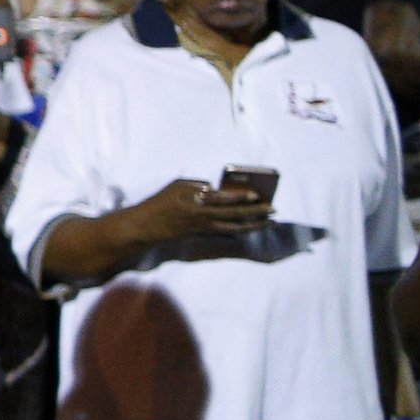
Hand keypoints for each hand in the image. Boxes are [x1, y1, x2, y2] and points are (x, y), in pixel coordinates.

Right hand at [130, 176, 271, 244]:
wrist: (146, 226)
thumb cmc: (161, 202)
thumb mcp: (178, 185)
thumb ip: (198, 185)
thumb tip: (216, 189)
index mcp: (195, 200)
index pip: (223, 199)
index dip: (241, 197)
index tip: (257, 195)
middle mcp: (202, 215)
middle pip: (233, 214)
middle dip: (255, 213)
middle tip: (273, 210)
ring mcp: (203, 227)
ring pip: (233, 227)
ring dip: (253, 226)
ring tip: (268, 222)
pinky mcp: (202, 235)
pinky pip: (225, 233)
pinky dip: (239, 231)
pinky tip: (250, 229)